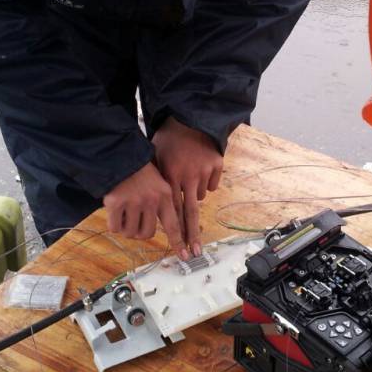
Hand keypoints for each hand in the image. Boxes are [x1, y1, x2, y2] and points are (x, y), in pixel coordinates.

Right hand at [102, 163, 184, 256]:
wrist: (121, 156)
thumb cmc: (141, 173)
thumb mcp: (160, 184)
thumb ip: (164, 205)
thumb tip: (172, 231)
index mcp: (165, 196)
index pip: (174, 226)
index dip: (179, 243)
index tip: (185, 257)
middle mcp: (151, 200)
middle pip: (147, 234)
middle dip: (140, 232)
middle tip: (135, 220)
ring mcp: (133, 202)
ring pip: (130, 233)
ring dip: (127, 227)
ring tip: (125, 212)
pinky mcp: (116, 203)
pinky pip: (115, 227)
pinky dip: (114, 223)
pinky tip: (115, 211)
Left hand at [151, 117, 222, 256]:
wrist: (190, 117)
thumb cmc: (168, 139)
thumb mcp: (156, 159)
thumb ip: (156, 183)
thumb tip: (154, 206)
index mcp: (170, 176)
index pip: (173, 211)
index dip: (176, 232)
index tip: (181, 249)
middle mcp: (188, 176)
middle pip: (191, 213)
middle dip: (193, 235)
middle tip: (197, 253)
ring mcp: (204, 171)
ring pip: (200, 195)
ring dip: (193, 192)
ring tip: (187, 174)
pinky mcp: (217, 165)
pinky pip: (212, 184)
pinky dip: (206, 181)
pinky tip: (199, 168)